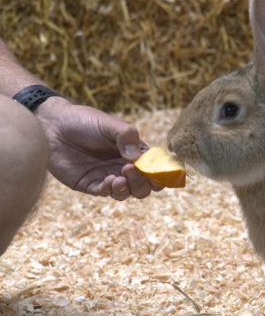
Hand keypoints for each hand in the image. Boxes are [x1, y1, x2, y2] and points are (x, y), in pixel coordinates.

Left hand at [36, 97, 161, 199]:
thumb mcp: (109, 124)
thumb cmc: (84, 121)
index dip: (160, 174)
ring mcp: (107, 176)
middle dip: (143, 183)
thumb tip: (135, 157)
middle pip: (144, 187)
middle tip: (130, 170)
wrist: (53, 126)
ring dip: (127, 189)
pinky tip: (107, 180)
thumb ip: (126, 136)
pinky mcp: (89, 184)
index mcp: (134, 152)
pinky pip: (104, 193)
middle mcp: (123, 167)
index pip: (154, 169)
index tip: (158, 171)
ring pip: (126, 193)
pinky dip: (109, 190)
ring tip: (119, 177)